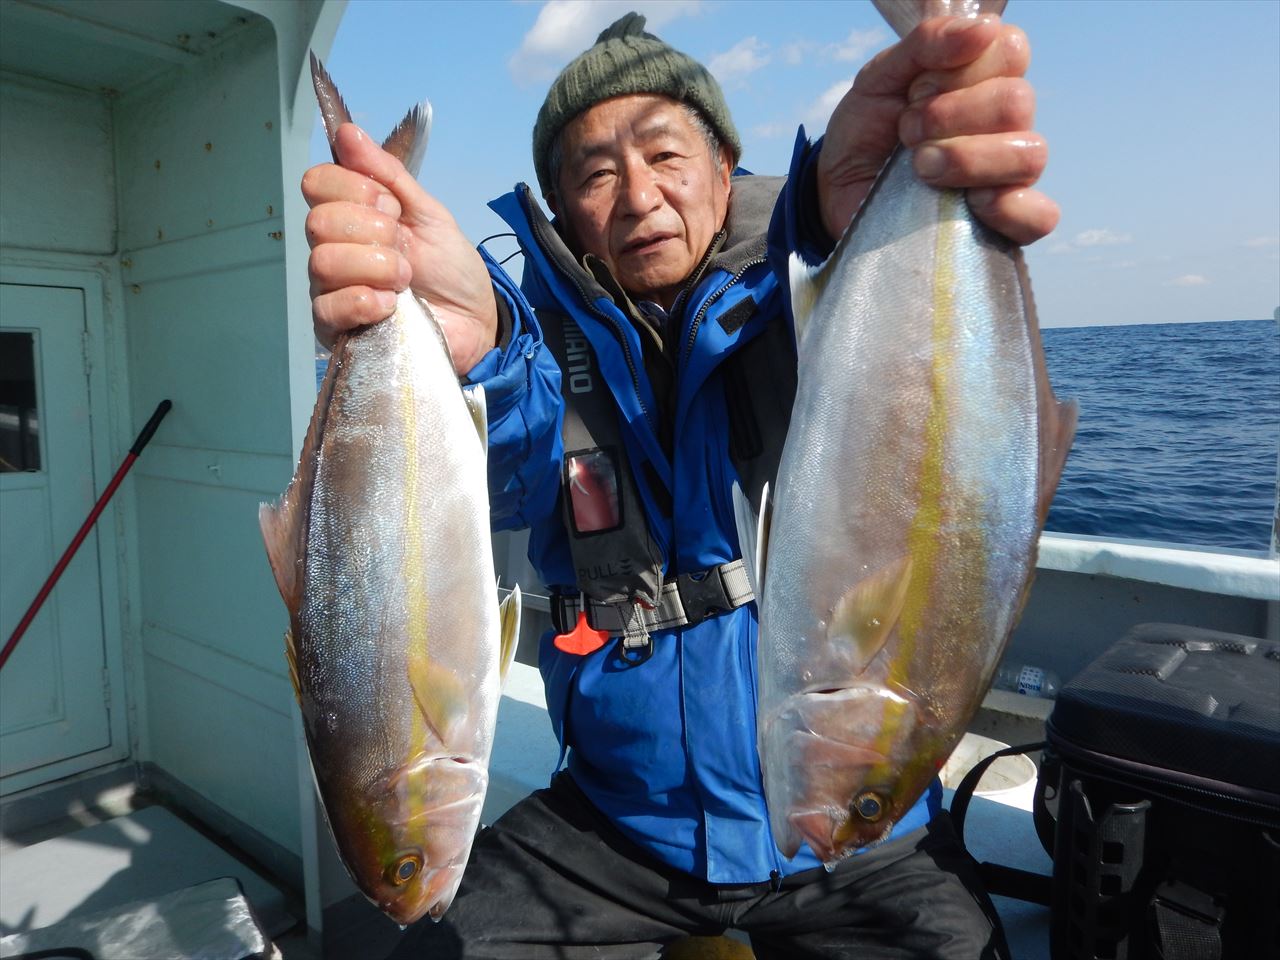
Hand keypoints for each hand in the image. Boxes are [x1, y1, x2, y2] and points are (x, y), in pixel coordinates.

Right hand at [302, 124, 498, 374]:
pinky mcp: (337, 328)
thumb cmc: (450, 267)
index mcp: (350, 214)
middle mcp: (332, 247)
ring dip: (376, 266)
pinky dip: (364, 301)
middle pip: (318, 222)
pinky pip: (327, 308)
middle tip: (405, 249)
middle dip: (373, 231)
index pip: (317, 183)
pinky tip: (391, 305)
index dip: (355, 189)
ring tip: (405, 280)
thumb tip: (346, 132)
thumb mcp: (428, 213)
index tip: (393, 208)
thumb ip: (389, 175)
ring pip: (323, 262)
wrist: (474, 318)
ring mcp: (331, 289)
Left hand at [818, 15, 1058, 245]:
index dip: (959, 70)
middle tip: (907, 133)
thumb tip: (985, 28)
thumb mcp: (879, 78)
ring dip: (965, 157)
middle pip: (1018, 103)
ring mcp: (1009, 176)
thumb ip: (925, 44)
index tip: (914, 91)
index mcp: (985, 80)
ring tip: (920, 168)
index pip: (1011, 51)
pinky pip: (1040, 218)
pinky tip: (971, 204)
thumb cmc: (865, 133)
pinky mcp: (1003, 226)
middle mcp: (1007, 125)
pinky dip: (1011, 208)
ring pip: (1029, 155)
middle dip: (949, 116)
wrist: (835, 195)